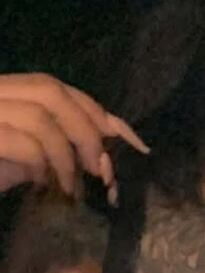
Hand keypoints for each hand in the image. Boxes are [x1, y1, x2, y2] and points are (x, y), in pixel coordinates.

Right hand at [0, 74, 149, 204]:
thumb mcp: (22, 160)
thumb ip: (56, 148)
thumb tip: (105, 152)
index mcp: (1, 93)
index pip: (54, 87)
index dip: (93, 109)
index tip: (126, 138)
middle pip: (50, 91)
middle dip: (85, 127)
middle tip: (101, 166)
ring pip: (38, 115)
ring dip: (66, 154)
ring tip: (72, 185)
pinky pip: (19, 142)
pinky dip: (40, 164)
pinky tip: (42, 184)